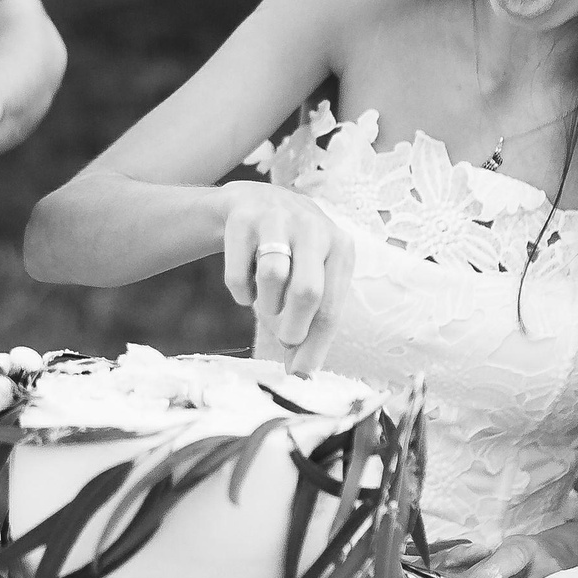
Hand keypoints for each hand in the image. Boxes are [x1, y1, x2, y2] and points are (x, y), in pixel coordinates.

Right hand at [219, 182, 351, 371]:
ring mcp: (278, 218)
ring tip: (266, 306)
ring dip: (265, 305)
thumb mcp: (310, 279)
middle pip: (307, 291)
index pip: (331, 308)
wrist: (253, 203)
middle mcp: (314, 228)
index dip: (315, 347)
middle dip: (292, 327)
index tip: (301, 374)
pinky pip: (237, 272)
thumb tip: (301, 375)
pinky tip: (246, 287)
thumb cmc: (291, 255)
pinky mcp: (243, 217)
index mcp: (341, 247)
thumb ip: (310, 325)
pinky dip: (240, 291)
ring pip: (272, 275)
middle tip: (284, 338)